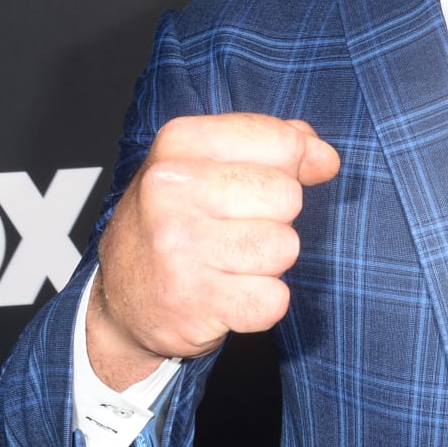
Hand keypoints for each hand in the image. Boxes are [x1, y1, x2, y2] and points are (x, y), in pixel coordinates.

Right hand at [87, 113, 340, 387]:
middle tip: (235, 234)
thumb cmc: (177, 223)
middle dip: (276, 220)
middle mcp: (169, 188)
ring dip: (268, 264)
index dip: (291, 170)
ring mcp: (178, 245)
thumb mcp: (210, 165)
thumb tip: (326, 159)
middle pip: (288, 197)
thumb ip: (274, 146)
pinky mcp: (192, 300)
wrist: (121, 300)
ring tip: (229, 264)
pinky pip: (274, 299)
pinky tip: (229, 296)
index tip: (263, 188)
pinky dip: (262, 304)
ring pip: (285, 247)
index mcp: (179, 142)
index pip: (284, 143)